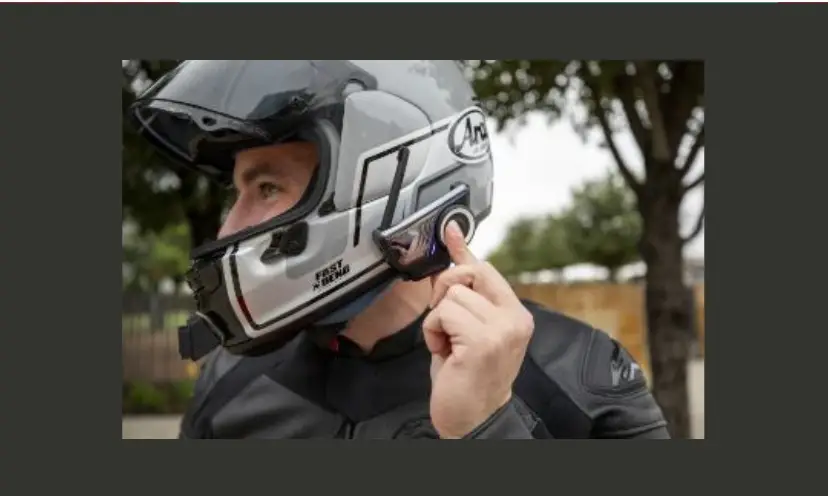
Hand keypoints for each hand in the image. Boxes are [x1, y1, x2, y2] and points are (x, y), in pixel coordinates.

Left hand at [423, 220, 534, 438]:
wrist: (473, 419)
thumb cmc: (468, 377)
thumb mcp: (468, 330)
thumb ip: (465, 296)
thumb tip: (453, 257)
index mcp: (515, 315)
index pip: (486, 271)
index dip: (463, 252)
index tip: (450, 230)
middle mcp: (514, 319)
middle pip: (467, 274)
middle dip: (446, 293)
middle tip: (447, 325)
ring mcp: (501, 330)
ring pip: (451, 296)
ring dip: (439, 321)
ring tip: (450, 346)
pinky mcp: (483, 341)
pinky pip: (443, 314)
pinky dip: (434, 333)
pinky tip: (446, 354)